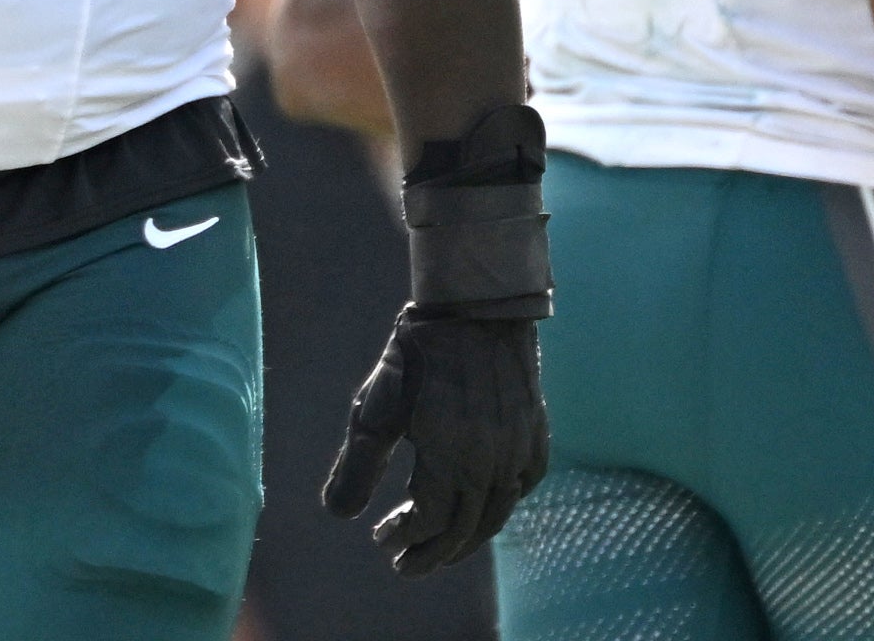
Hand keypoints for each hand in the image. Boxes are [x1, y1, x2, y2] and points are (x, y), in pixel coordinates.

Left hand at [323, 308, 547, 573]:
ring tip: (439, 546)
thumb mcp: (376, 407)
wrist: (475, 308)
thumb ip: (359, 464)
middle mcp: (492, 461)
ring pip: (496, 514)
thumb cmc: (417, 355)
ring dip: (466, 538)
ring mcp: (520, 450)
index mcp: (452, 456)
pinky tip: (480, 508)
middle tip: (404, 564)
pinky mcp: (536, 435)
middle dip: (432, 553)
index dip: (405, 537)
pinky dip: (499, 507)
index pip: (431, 521)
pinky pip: (522, 487)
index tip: (380, 538)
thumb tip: (338, 516)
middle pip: (465, 530)